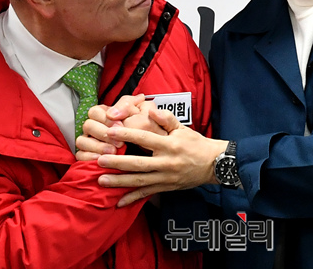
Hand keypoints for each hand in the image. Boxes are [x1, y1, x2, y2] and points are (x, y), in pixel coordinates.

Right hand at [75, 95, 144, 160]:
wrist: (149, 145)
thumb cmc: (143, 125)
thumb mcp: (138, 110)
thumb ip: (126, 105)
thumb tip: (111, 113)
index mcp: (103, 114)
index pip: (94, 112)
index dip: (105, 119)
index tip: (120, 126)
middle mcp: (94, 127)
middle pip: (88, 126)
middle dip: (103, 134)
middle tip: (119, 142)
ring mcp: (89, 141)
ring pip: (82, 141)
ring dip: (96, 146)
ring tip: (112, 152)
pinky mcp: (88, 155)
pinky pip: (80, 155)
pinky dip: (88, 157)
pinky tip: (100, 159)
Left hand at [95, 109, 227, 206]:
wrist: (213, 164)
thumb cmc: (195, 144)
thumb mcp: (183, 128)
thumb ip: (166, 119)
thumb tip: (151, 110)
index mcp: (169, 145)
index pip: (145, 139)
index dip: (127, 135)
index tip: (110, 131)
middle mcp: (166, 163)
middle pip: (138, 164)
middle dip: (117, 163)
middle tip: (99, 160)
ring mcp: (165, 177)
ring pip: (139, 181)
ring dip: (119, 181)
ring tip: (101, 180)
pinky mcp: (165, 187)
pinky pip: (146, 194)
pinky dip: (132, 198)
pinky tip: (118, 201)